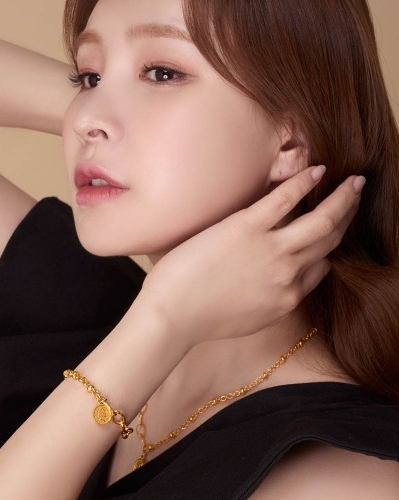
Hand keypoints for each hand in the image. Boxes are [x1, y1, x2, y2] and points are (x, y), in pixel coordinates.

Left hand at [141, 166, 362, 349]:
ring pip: (320, 220)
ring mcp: (270, 250)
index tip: (332, 232)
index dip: (329, 248)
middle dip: (348, 216)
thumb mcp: (249, 319)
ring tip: (355, 181)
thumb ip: (272, 301)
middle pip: (329, 240)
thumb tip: (283, 284)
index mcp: (287, 297)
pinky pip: (284, 200)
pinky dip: (304, 183)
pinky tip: (318, 170)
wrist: (172, 316)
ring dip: (342, 198)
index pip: (321, 267)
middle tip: (356, 196)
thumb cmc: (200, 319)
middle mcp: (288, 274)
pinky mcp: (246, 228)